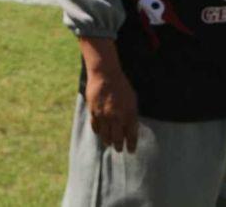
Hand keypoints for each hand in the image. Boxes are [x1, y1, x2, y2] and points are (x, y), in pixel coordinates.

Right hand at [79, 37, 138, 152]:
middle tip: (119, 149)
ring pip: (105, 135)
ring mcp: (104, 116)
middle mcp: (117, 117)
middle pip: (118, 139)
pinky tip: (100, 133)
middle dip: (119, 146)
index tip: (131, 151)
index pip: (131, 136)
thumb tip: (130, 129)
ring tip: (109, 144)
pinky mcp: (93, 112)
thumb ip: (132, 115)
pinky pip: (95, 127)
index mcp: (129, 114)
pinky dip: (98, 132)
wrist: (105, 74)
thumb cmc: (121, 86)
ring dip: (108, 142)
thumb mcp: (132, 100)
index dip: (131, 145)